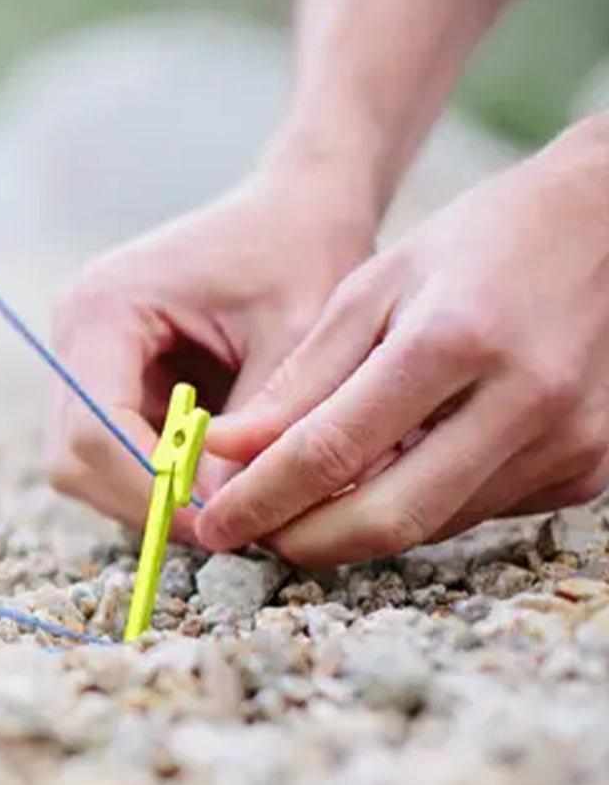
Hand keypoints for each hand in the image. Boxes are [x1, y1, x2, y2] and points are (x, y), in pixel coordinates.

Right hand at [45, 166, 374, 543]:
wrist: (298, 207)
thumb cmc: (302, 253)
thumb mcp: (296, 338)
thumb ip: (256, 429)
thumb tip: (225, 518)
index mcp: (104, 307)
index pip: (94, 427)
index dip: (148, 489)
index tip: (219, 522)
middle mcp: (75, 333)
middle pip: (74, 457)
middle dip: (144, 502)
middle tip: (225, 528)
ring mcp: (83, 358)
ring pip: (86, 467)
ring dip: (149, 496)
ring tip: (227, 502)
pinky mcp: (107, 379)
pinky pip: (112, 455)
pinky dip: (158, 479)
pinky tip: (215, 477)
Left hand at [197, 117, 608, 565]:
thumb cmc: (478, 243)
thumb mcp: (374, 287)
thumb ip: (301, 378)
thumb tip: (228, 450)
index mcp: (454, 340)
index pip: (333, 451)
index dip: (262, 499)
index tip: (213, 525)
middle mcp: (523, 401)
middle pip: (389, 517)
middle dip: (305, 541)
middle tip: (254, 536)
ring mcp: (567, 443)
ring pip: (431, 525)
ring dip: (357, 526)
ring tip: (308, 502)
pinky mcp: (588, 469)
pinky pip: (476, 513)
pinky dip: (419, 504)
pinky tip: (393, 475)